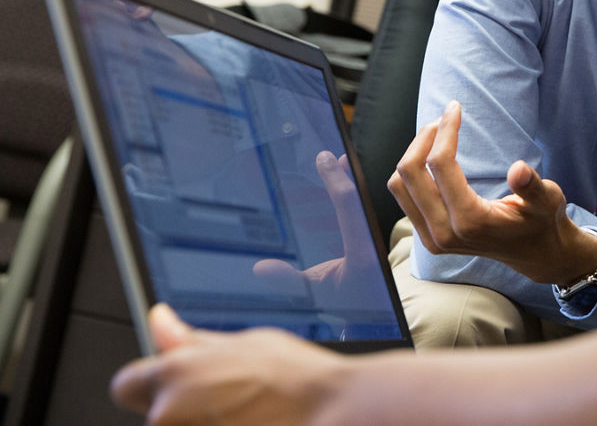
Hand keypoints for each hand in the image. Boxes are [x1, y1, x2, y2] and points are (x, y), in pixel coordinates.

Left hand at [111, 304, 344, 424]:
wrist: (331, 414)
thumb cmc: (294, 380)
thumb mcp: (244, 342)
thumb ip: (190, 340)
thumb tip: (159, 321)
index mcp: (173, 376)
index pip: (126, 385)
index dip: (151, 383)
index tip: (177, 385)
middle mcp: (168, 415)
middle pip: (155, 413)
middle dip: (182, 409)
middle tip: (228, 401)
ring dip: (204, 424)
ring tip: (247, 416)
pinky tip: (253, 424)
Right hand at [253, 151, 382, 310]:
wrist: (375, 321)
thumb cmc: (345, 307)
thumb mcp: (315, 295)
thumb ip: (289, 281)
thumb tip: (261, 267)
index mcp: (361, 253)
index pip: (349, 206)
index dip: (335, 179)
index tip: (325, 157)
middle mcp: (371, 242)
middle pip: (358, 200)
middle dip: (344, 174)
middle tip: (333, 152)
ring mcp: (372, 242)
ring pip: (360, 206)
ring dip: (347, 184)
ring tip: (336, 162)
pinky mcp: (370, 243)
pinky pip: (359, 214)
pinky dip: (348, 197)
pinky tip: (339, 183)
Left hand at [386, 100, 596, 284]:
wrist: (535, 253)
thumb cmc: (542, 220)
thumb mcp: (548, 200)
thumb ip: (532, 186)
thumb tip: (519, 170)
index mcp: (470, 221)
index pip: (440, 165)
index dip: (445, 130)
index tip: (455, 107)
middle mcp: (444, 234)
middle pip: (410, 173)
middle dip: (424, 137)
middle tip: (445, 118)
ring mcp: (432, 240)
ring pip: (399, 185)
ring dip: (414, 153)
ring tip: (437, 134)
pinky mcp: (428, 239)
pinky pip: (404, 198)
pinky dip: (412, 172)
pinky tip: (433, 156)